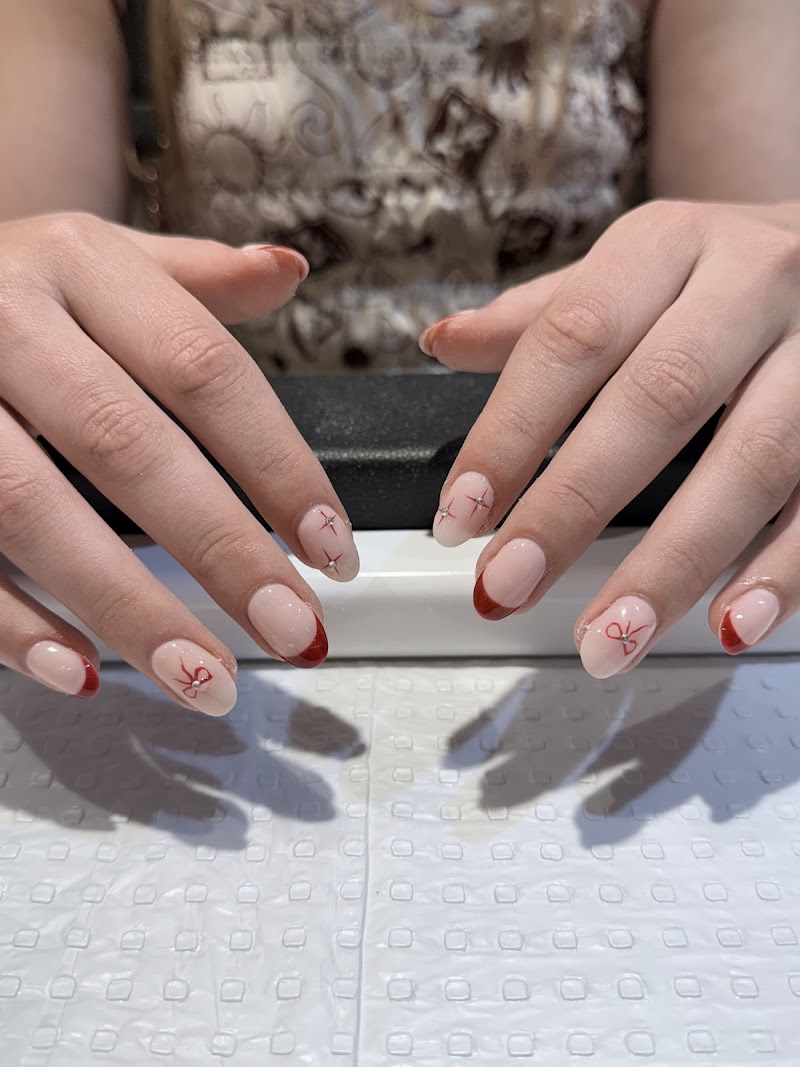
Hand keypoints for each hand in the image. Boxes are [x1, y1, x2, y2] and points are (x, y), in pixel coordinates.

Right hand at [0, 213, 359, 711]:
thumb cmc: (12, 287)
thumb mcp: (96, 259)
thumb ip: (194, 280)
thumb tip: (288, 271)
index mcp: (77, 264)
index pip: (203, 369)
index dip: (277, 464)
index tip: (332, 549)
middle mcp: (4, 319)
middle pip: (127, 444)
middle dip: (221, 548)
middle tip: (292, 629)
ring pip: (30, 507)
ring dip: (127, 606)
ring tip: (207, 681)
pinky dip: (10, 621)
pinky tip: (78, 671)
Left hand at [421, 200, 799, 675]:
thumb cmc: (720, 272)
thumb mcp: (634, 268)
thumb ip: (543, 316)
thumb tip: (444, 343)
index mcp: (670, 245)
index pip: (572, 339)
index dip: (509, 433)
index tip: (459, 516)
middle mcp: (752, 282)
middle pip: (657, 400)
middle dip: (574, 505)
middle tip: (509, 585)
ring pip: (753, 459)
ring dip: (676, 561)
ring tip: (610, 636)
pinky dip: (783, 569)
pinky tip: (732, 621)